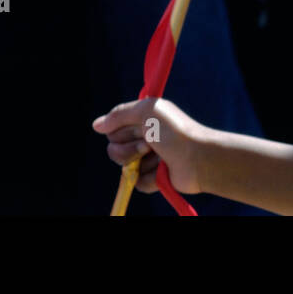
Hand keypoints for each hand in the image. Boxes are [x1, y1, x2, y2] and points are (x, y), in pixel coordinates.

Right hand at [92, 97, 206, 194]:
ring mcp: (147, 159)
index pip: (114, 128)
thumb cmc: (173, 130)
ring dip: (139, 161)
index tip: (139, 127)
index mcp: (142, 120)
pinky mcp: (152, 179)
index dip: (121, 130)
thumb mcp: (146, 111)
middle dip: (129, 147)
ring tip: (158, 156)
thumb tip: (96, 125)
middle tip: (150, 143)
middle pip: (114, 148)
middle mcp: (143, 138)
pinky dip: (148, 177)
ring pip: (123, 166)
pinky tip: (162, 171)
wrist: (196, 157)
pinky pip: (136, 182)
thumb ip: (118, 115)